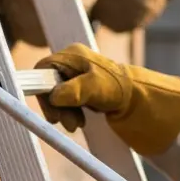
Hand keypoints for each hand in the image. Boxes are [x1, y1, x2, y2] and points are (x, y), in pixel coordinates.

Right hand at [34, 43, 179, 155]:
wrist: (138, 98)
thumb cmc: (118, 88)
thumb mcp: (96, 88)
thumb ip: (75, 91)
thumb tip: (54, 96)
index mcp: (72, 55)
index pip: (43, 69)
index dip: (42, 90)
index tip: (52, 110)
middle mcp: (72, 62)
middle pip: (48, 84)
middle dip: (56, 106)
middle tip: (67, 124)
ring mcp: (75, 74)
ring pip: (57, 95)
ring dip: (64, 112)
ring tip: (77, 125)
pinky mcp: (80, 87)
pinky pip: (66, 101)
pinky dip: (70, 112)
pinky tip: (81, 120)